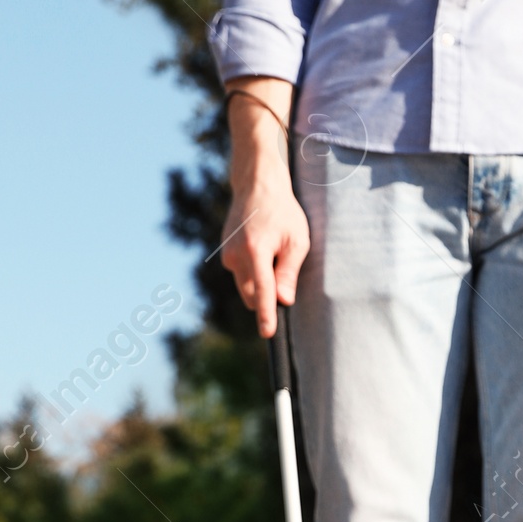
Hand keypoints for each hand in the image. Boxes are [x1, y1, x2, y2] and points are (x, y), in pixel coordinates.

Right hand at [220, 83, 309, 338]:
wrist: (257, 186)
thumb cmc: (283, 212)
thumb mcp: (297, 241)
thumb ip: (289, 273)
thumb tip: (284, 301)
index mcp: (256, 252)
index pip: (263, 292)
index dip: (267, 316)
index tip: (268, 334)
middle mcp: (236, 256)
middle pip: (252, 295)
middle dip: (268, 295)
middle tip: (284, 267)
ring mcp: (228, 255)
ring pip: (246, 286)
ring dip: (261, 281)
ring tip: (275, 251)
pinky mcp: (225, 254)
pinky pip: (242, 274)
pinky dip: (254, 271)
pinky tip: (263, 247)